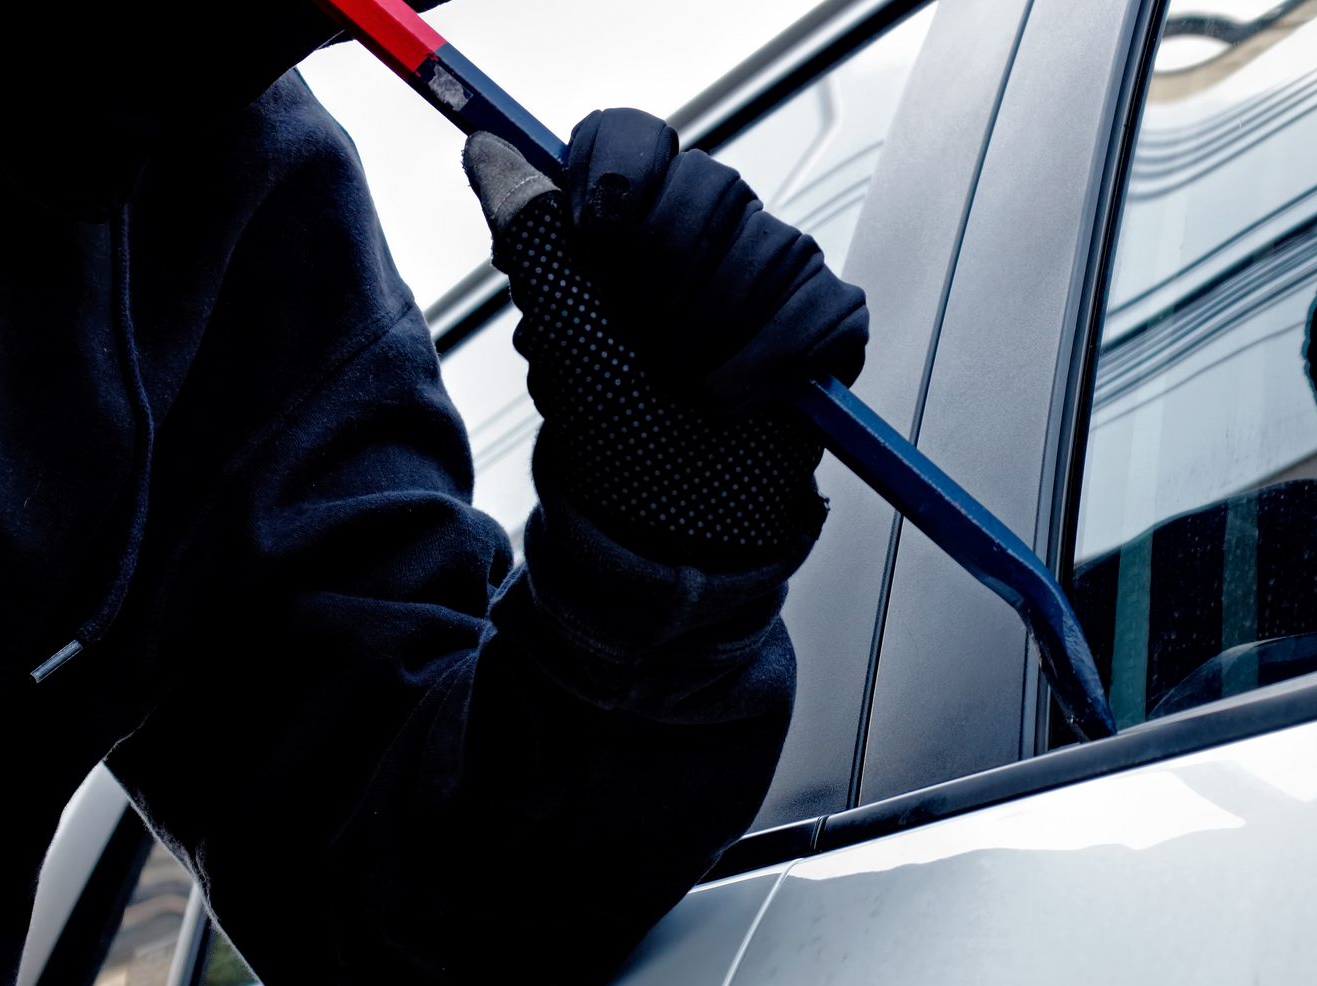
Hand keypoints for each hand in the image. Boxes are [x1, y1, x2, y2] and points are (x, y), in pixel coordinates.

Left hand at [463, 109, 867, 567]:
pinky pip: (818, 309)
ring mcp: (779, 268)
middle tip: (638, 337)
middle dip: (663, 269)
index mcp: (640, 213)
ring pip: (768, 248)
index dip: (613, 177)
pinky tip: (727, 401)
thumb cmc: (612, 424)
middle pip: (709, 184)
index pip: (635, 136)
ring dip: (711, 329)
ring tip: (677, 385)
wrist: (664, 518)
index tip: (590, 239)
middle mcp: (716, 226)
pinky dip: (768, 361)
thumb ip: (530, 237)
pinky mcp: (829, 320)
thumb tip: (487, 149)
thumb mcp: (559, 333)